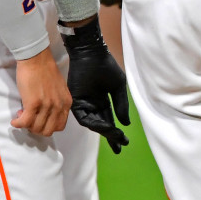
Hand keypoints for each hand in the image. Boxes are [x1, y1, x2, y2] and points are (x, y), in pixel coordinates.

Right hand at [11, 47, 71, 136]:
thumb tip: (48, 113)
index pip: (59, 126)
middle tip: (29, 120)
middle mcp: (58, 106)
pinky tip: (14, 121)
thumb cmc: (45, 69)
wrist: (36, 58)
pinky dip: (18, 124)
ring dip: (26, 126)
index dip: (48, 126)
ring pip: (36, 128)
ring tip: (21, 115)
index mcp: (66, 102)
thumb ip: (57, 101)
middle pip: (47, 130)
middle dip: (37, 129)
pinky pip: (25, 122)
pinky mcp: (33, 104)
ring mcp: (46, 106)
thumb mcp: (59, 88)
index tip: (40, 120)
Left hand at [62, 19, 130, 152]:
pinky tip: (104, 126)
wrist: (92, 53)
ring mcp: (84, 103)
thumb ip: (121, 105)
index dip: (116, 132)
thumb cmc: (105, 66)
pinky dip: (93, 123)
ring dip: (104, 131)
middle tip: (119, 146)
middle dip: (111, 136)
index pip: (109, 120)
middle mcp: (92, 104)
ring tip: (115, 136)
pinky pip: (84, 117)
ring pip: (93, 123)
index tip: (124, 142)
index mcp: (102, 101)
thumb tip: (125, 124)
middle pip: (102, 125)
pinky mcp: (75, 101)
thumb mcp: (118, 87)